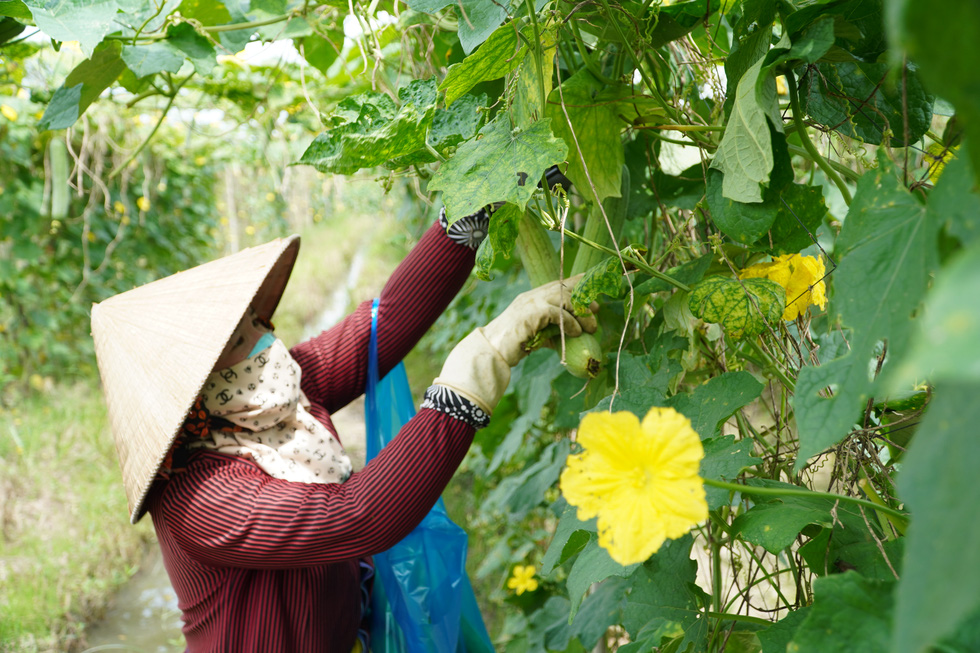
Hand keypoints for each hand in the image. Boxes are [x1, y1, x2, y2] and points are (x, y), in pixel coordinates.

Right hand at [432, 275, 596, 415]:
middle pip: (564, 287)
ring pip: (564, 297)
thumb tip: (572, 335)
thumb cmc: (512, 346)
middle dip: (584, 297)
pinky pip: (558, 313)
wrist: (490, 351)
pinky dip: (571, 323)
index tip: (593, 292)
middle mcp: (532, 296)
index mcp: (532, 298)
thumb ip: (552, 331)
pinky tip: (576, 333)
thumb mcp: (537, 335)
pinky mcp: (531, 314)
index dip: (577, 285)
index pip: (558, 284)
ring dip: (581, 312)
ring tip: (590, 327)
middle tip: (596, 310)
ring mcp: (531, 303)